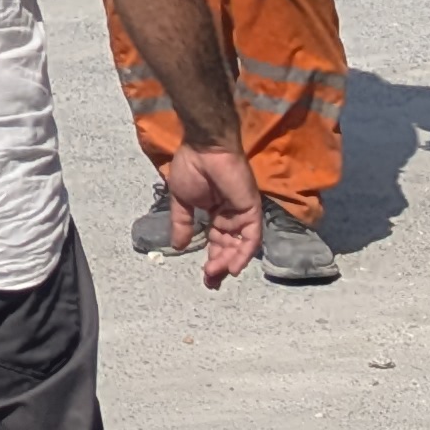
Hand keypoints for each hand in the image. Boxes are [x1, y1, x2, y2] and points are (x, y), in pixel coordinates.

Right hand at [154, 139, 266, 277]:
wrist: (204, 148)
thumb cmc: (191, 168)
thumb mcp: (181, 200)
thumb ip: (182, 223)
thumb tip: (177, 246)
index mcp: (214, 213)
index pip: (216, 242)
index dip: (212, 260)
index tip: (205, 277)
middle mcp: (231, 216)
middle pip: (229, 247)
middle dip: (220, 266)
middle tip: (210, 282)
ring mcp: (242, 214)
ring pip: (239, 246)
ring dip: (228, 262)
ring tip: (216, 274)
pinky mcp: (251, 210)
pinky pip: (251, 237)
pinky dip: (243, 253)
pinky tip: (233, 267)